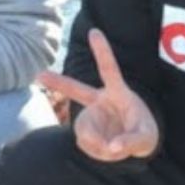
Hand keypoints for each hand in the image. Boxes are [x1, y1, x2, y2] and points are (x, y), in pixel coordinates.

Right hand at [37, 29, 158, 160]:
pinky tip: (106, 150)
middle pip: (76, 90)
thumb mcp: (146, 139)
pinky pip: (85, 144)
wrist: (136, 144)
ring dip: (97, 145)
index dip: (102, 51)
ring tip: (113, 149)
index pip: (109, 70)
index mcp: (119, 94)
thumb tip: (111, 147)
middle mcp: (100, 101)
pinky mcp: (86, 131)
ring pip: (84, 130)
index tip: (94, 31)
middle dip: (57, 82)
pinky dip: (96, 152)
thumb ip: (131, 142)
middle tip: (38, 76)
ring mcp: (91, 116)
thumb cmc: (144, 133)